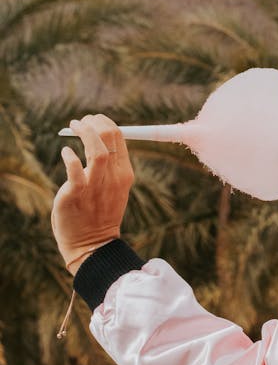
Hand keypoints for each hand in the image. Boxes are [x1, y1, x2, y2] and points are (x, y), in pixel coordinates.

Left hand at [51, 114, 134, 272]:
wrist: (92, 244)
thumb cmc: (100, 212)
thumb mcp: (114, 187)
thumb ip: (110, 166)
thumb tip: (99, 138)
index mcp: (124, 173)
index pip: (120, 137)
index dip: (105, 122)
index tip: (93, 120)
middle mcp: (113, 177)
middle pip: (110, 136)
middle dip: (94, 122)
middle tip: (82, 121)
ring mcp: (95, 185)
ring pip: (96, 148)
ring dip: (84, 131)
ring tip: (74, 126)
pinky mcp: (76, 193)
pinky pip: (74, 168)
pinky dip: (69, 156)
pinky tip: (66, 152)